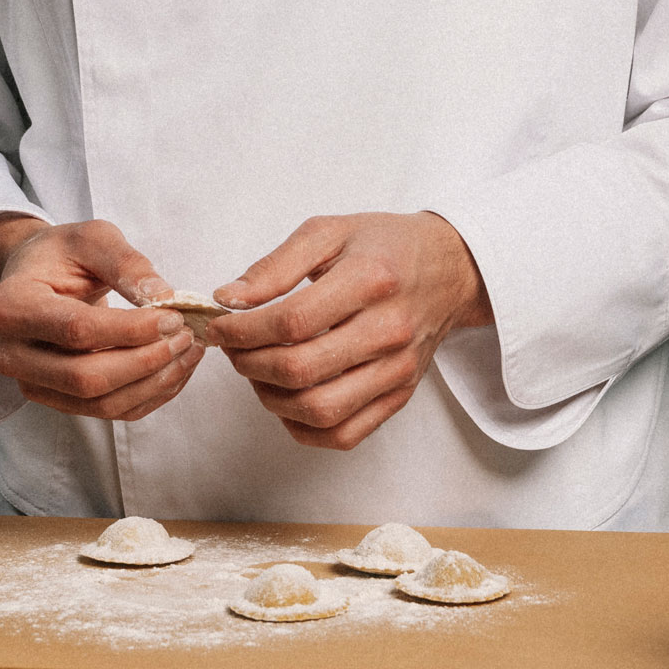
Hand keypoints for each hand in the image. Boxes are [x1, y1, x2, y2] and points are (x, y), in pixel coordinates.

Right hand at [0, 215, 202, 422]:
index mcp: (12, 306)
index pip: (77, 329)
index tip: (173, 316)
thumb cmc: (62, 255)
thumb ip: (126, 264)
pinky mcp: (57, 400)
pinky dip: (150, 395)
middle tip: (185, 336)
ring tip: (188, 352)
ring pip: (100, 403)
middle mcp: (12, 354)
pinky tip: (176, 369)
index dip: (131, 329)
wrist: (36, 277)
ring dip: (154, 383)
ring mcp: (32, 384)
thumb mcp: (92, 238)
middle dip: (145, 361)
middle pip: (86, 378)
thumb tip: (165, 298)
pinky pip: (109, 412)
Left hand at [210, 212, 492, 450]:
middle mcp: (389, 330)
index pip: (291, 321)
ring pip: (319, 410)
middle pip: (301, 370)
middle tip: (235, 348)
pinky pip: (344, 435)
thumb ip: (275, 266)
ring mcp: (398, 370)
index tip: (219, 326)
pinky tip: (288, 399)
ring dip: (271, 398)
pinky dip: (303, 427)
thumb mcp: (329, 232)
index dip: (242, 330)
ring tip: (258, 373)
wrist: (449, 269)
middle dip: (250, 363)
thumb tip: (229, 300)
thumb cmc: (384, 246)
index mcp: (370, 280)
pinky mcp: (400, 396)